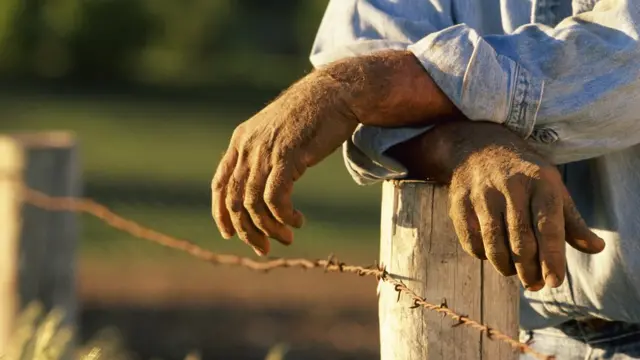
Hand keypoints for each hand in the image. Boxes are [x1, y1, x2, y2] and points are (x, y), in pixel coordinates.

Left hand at [212, 50, 460, 255]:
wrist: (335, 92)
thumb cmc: (312, 115)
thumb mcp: (278, 133)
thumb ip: (265, 155)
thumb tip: (263, 185)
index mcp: (241, 141)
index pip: (219, 184)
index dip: (221, 214)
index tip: (231, 234)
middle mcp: (248, 147)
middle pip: (234, 200)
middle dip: (247, 230)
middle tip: (264, 248)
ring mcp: (266, 150)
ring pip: (253, 204)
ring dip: (269, 228)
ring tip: (287, 237)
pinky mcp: (288, 156)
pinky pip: (275, 198)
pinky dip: (283, 216)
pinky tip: (297, 220)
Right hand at [388, 121, 604, 290]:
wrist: (477, 146)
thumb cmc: (523, 173)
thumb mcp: (551, 187)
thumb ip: (571, 220)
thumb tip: (596, 248)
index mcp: (540, 182)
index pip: (548, 227)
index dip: (552, 258)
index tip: (554, 281)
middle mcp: (510, 187)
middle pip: (521, 241)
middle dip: (529, 270)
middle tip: (534, 284)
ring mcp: (482, 194)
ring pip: (494, 244)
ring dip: (506, 267)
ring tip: (514, 273)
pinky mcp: (459, 203)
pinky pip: (472, 241)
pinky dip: (483, 255)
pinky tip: (492, 255)